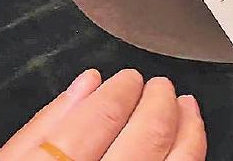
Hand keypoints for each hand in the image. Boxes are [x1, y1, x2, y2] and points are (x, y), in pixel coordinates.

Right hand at [0, 69, 205, 160]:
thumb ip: (42, 128)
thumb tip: (87, 85)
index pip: (101, 118)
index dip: (121, 91)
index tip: (128, 80)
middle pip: (147, 136)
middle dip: (160, 101)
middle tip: (160, 87)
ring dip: (187, 127)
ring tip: (185, 106)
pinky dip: (189, 159)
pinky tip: (186, 146)